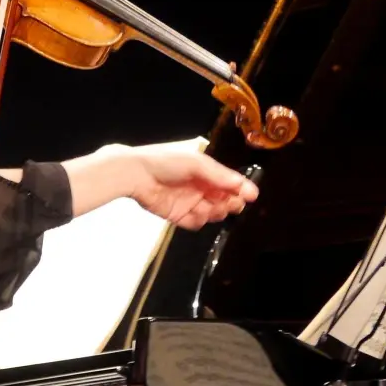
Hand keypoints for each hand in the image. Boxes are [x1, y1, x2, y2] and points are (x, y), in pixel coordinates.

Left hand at [125, 144, 258, 229]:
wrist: (136, 174)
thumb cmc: (167, 162)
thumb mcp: (197, 163)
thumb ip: (220, 176)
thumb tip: (247, 187)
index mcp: (207, 171)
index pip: (230, 183)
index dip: (241, 190)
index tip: (250, 196)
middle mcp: (201, 187)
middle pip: (224, 200)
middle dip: (231, 203)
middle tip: (231, 204)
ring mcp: (190, 202)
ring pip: (212, 213)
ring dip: (215, 212)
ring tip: (211, 208)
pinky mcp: (178, 215)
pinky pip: (195, 223)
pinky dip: (198, 220)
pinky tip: (195, 213)